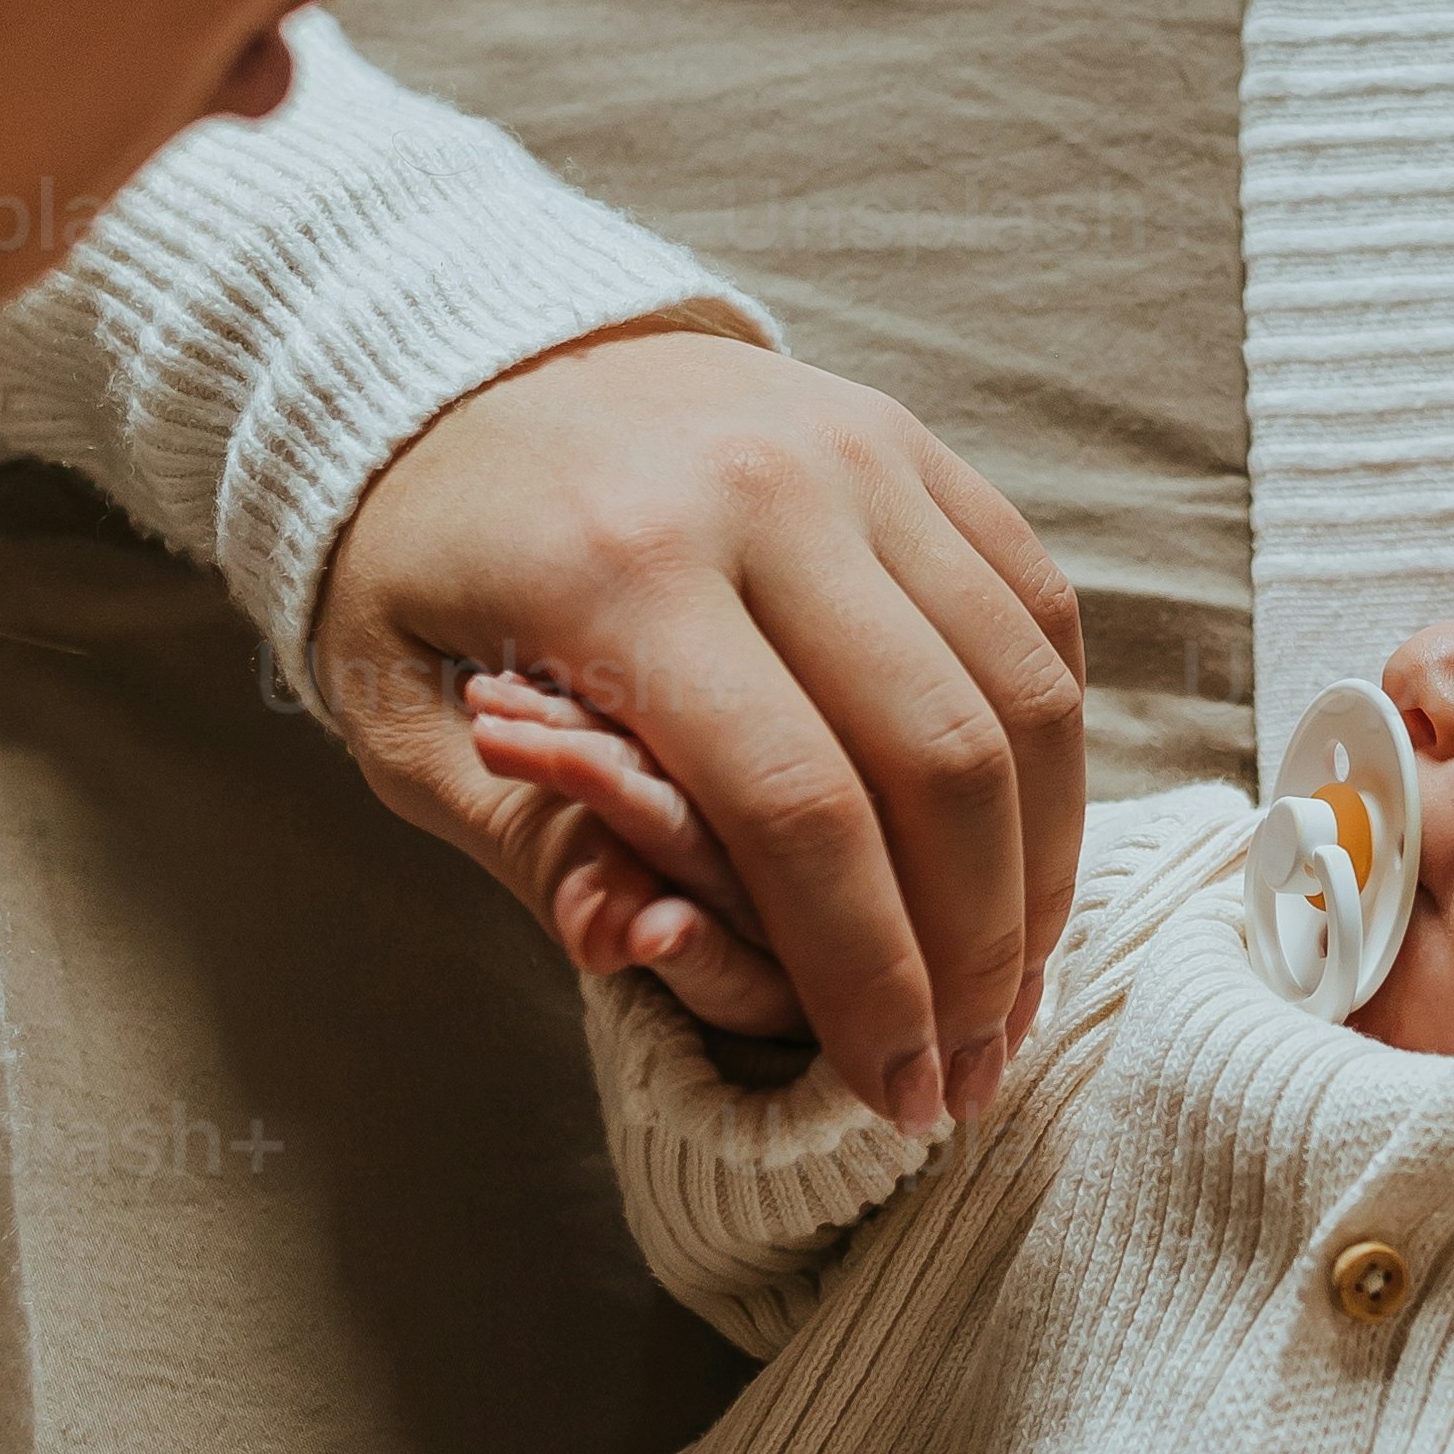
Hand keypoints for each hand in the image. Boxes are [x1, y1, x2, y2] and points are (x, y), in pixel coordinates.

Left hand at [306, 331, 1083, 1124]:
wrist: (460, 363)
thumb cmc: (420, 561)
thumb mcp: (402, 715)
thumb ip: (526, 842)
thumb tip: (629, 950)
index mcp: (624, 570)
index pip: (797, 808)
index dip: (864, 973)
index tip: (889, 1090)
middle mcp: (768, 494)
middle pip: (941, 758)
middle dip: (974, 950)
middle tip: (964, 1073)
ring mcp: (861, 455)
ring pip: (1022, 689)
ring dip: (1038, 866)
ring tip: (1010, 989)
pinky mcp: (913, 443)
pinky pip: (1036, 610)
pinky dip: (1051, 750)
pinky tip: (1022, 854)